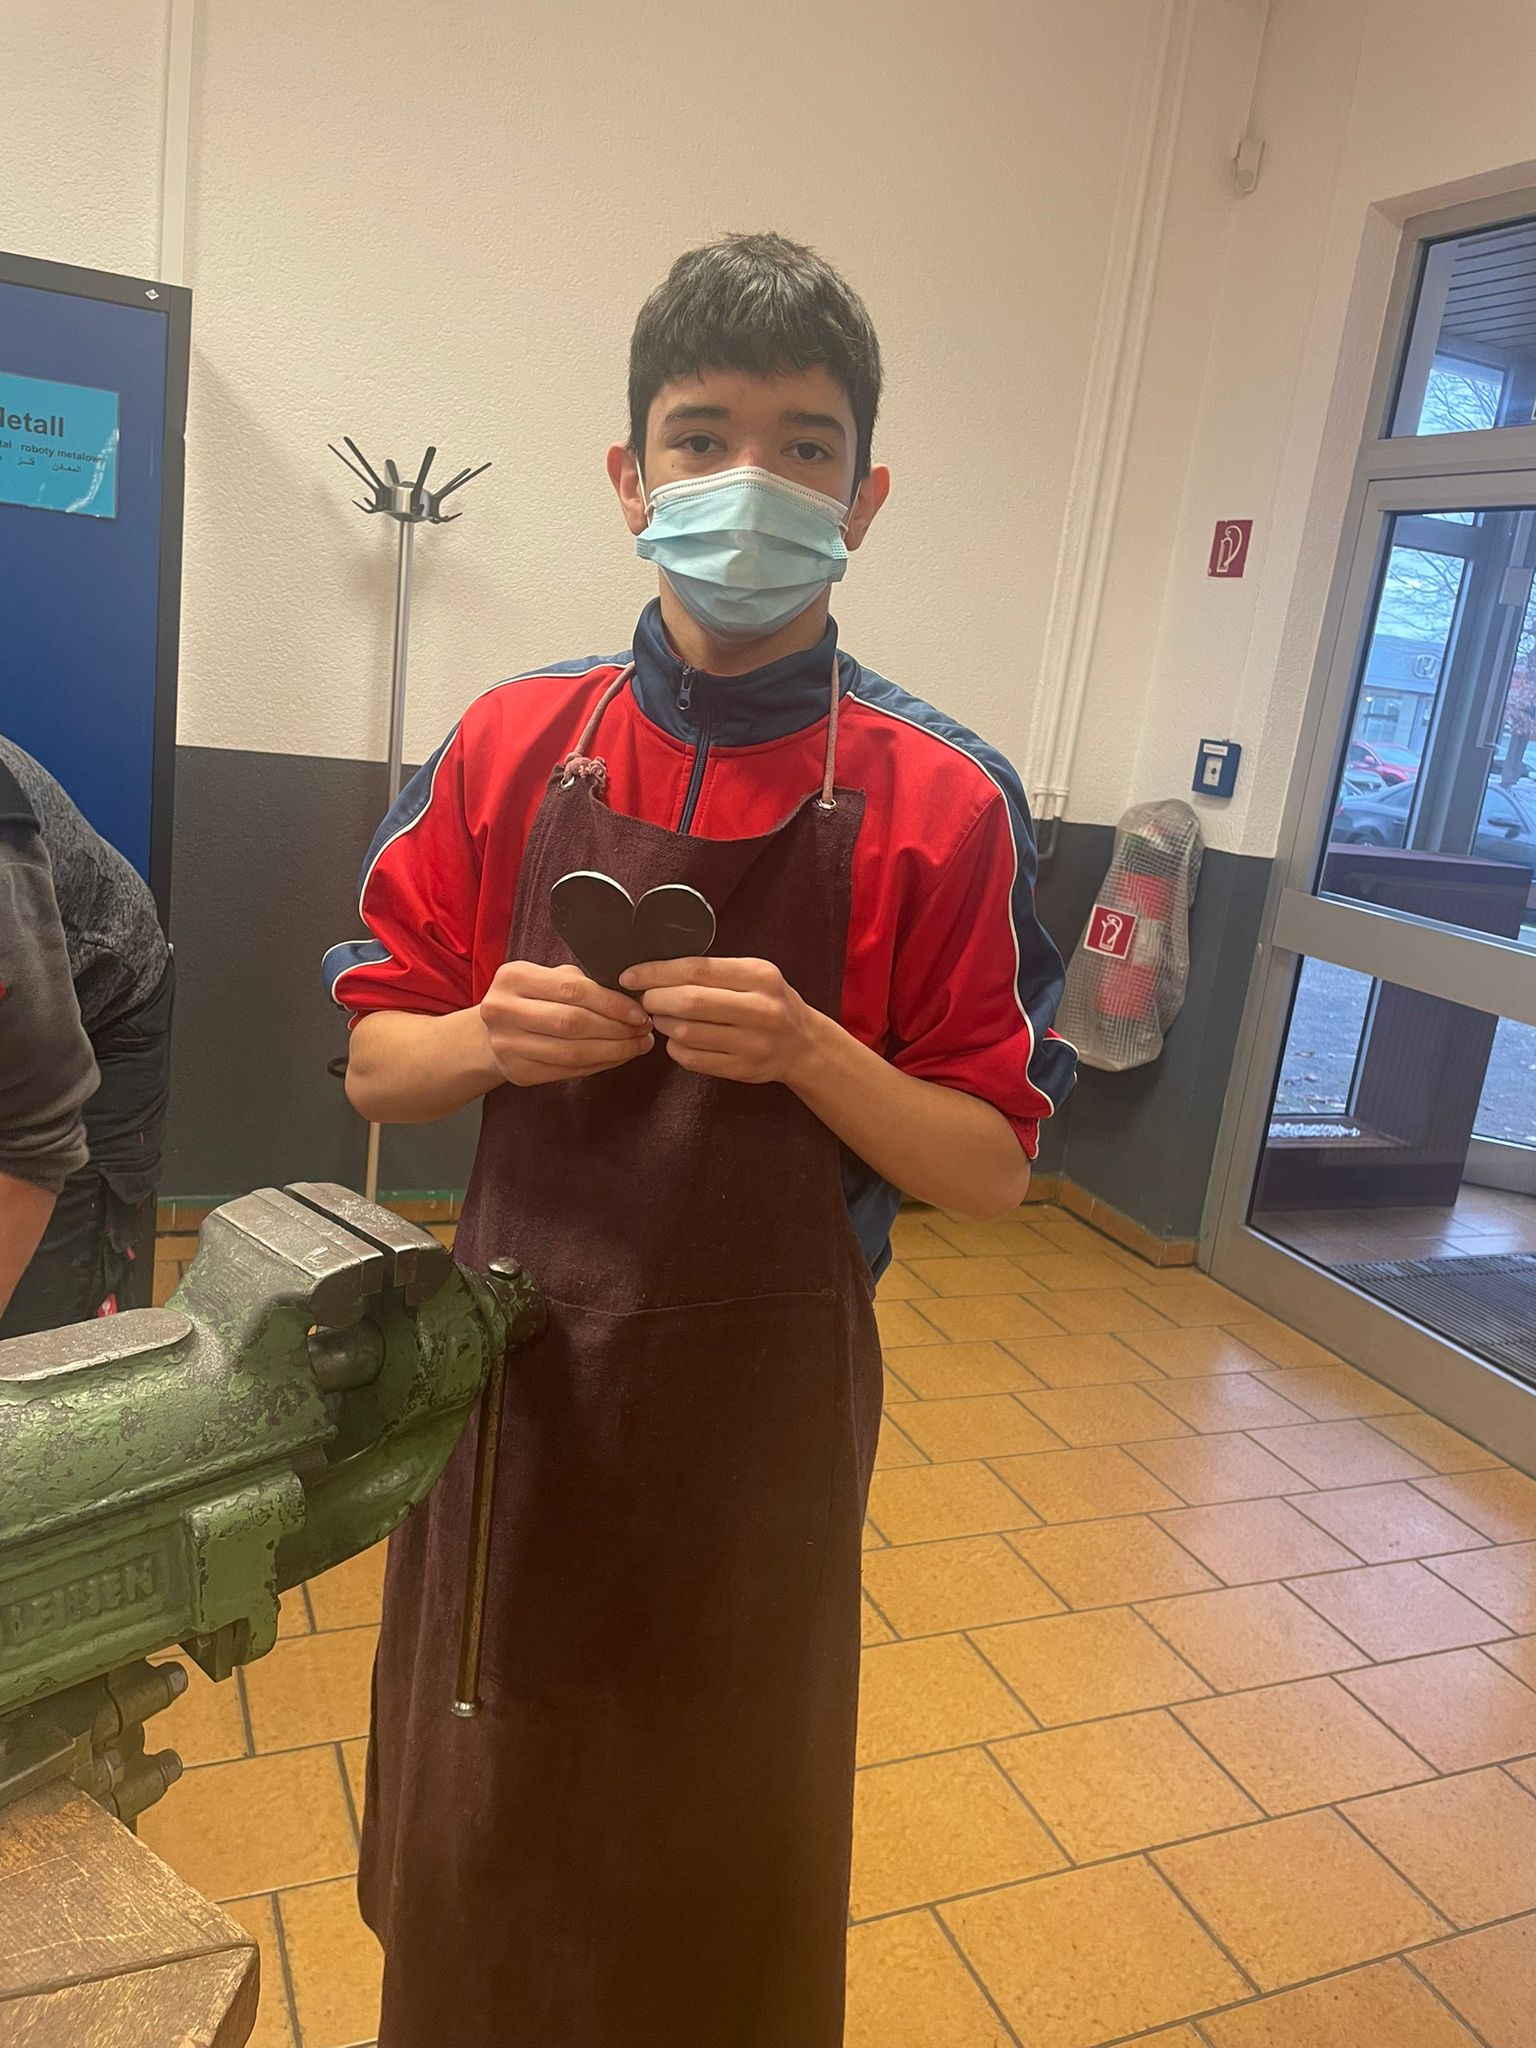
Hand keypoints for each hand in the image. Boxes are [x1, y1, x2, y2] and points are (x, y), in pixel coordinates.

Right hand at [479, 961, 652, 1085]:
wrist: (490, 1034)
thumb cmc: (530, 1000)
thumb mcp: (547, 978)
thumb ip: (579, 983)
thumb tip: (629, 996)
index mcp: (513, 977)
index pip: (572, 990)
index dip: (611, 1003)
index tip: (638, 1011)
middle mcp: (503, 1010)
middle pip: (572, 1023)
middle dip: (616, 1028)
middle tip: (644, 1029)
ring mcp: (507, 1045)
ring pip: (572, 1052)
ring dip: (613, 1051)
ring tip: (638, 1045)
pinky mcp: (518, 1072)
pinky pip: (568, 1071)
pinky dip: (599, 1065)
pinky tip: (618, 1057)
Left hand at [621, 957, 822, 1084]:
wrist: (804, 1044)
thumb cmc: (769, 1002)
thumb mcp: (754, 975)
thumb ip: (715, 971)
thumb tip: (657, 970)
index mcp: (759, 976)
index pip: (697, 969)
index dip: (656, 972)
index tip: (630, 976)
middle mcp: (759, 1008)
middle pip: (689, 1002)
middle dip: (655, 1000)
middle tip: (645, 1000)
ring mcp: (753, 1042)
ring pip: (687, 1032)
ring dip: (663, 1024)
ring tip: (661, 1018)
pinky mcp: (743, 1068)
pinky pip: (693, 1058)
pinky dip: (675, 1048)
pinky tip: (677, 1040)